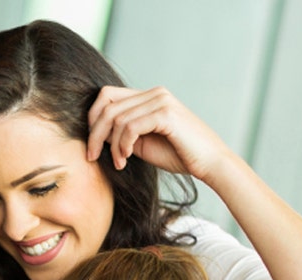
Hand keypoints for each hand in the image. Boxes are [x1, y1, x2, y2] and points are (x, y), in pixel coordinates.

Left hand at [86, 85, 231, 182]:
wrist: (210, 164)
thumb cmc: (178, 155)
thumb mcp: (140, 143)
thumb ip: (120, 133)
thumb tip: (96, 132)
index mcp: (149, 97)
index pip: (107, 95)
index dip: (92, 118)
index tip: (92, 144)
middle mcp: (155, 93)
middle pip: (106, 105)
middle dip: (94, 133)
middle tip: (92, 156)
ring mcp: (162, 101)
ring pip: (116, 118)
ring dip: (111, 145)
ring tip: (119, 162)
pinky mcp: (166, 114)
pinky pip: (130, 126)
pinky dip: (122, 145)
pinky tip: (125, 159)